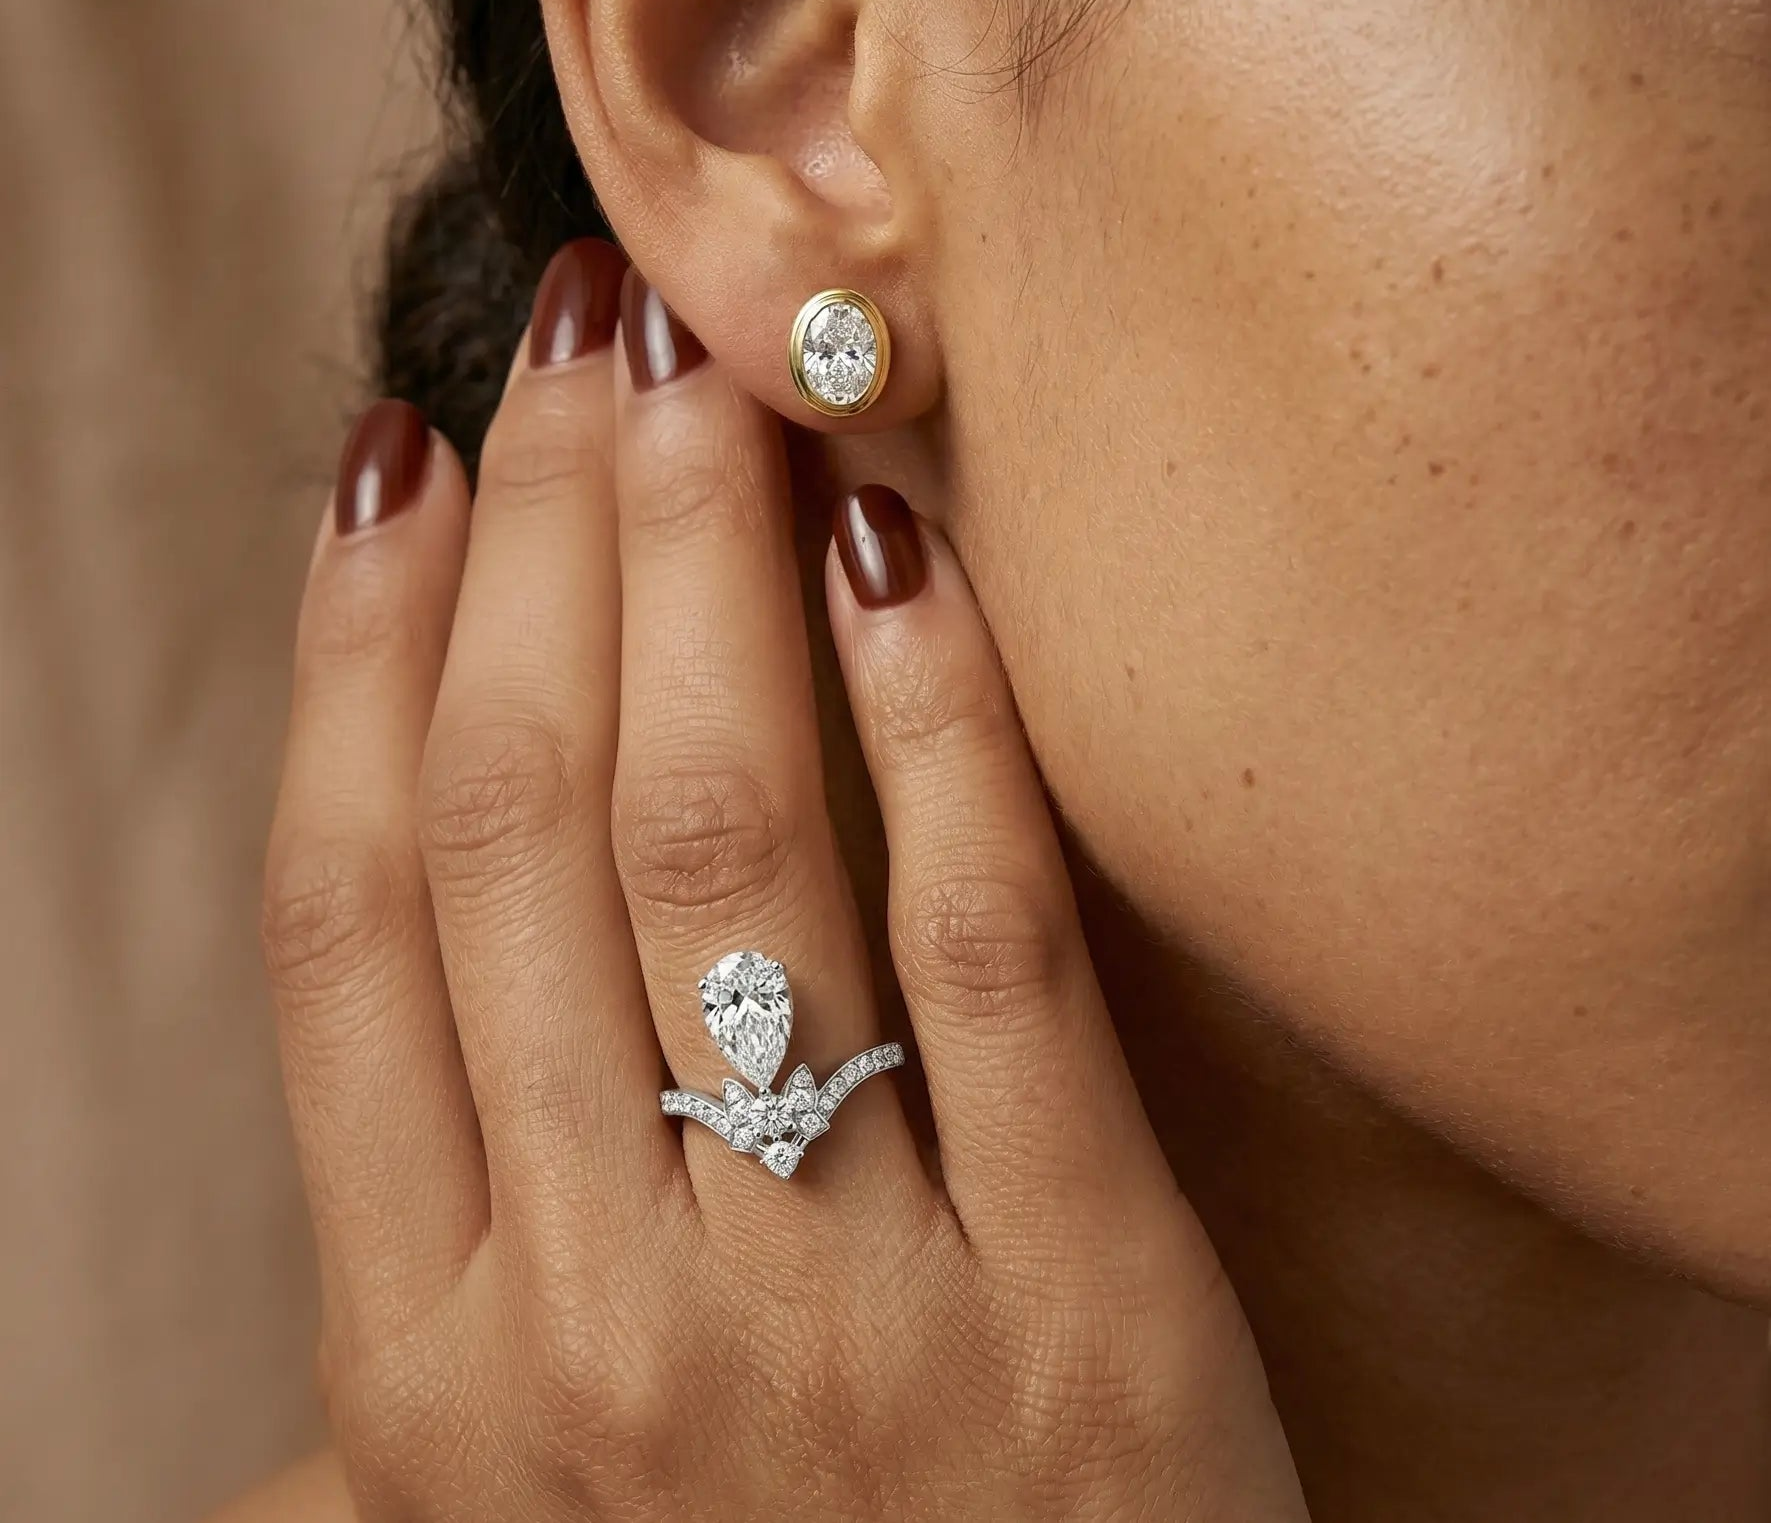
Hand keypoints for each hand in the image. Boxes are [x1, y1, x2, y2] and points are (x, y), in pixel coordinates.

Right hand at [263, 241, 1302, 1520]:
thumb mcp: (525, 1500)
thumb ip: (441, 1299)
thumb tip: (372, 1009)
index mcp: (432, 1373)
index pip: (345, 930)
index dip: (356, 660)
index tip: (396, 466)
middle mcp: (606, 1329)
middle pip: (525, 836)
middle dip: (536, 546)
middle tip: (573, 341)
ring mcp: (851, 1318)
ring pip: (726, 855)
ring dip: (699, 577)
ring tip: (709, 384)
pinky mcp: (1088, 1306)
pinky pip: (992, 956)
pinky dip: (940, 732)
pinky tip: (899, 557)